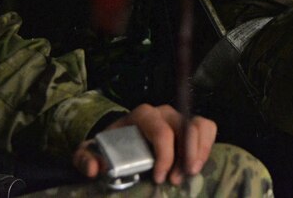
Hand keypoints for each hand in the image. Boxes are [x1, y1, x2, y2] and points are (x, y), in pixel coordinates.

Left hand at [73, 104, 216, 184]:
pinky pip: (207, 128)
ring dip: (198, 151)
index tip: (158, 178)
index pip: (161, 132)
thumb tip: (95, 169)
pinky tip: (198, 165)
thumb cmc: (108, 147)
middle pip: (183, 129)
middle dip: (183, 157)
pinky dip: (206, 146)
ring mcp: (178, 117)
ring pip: (199, 126)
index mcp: (142, 115)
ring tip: (190, 173)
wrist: (119, 140)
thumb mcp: (90, 152)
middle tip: (175, 181)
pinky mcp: (189, 126)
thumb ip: (85, 159)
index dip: (165, 156)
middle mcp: (163, 112)